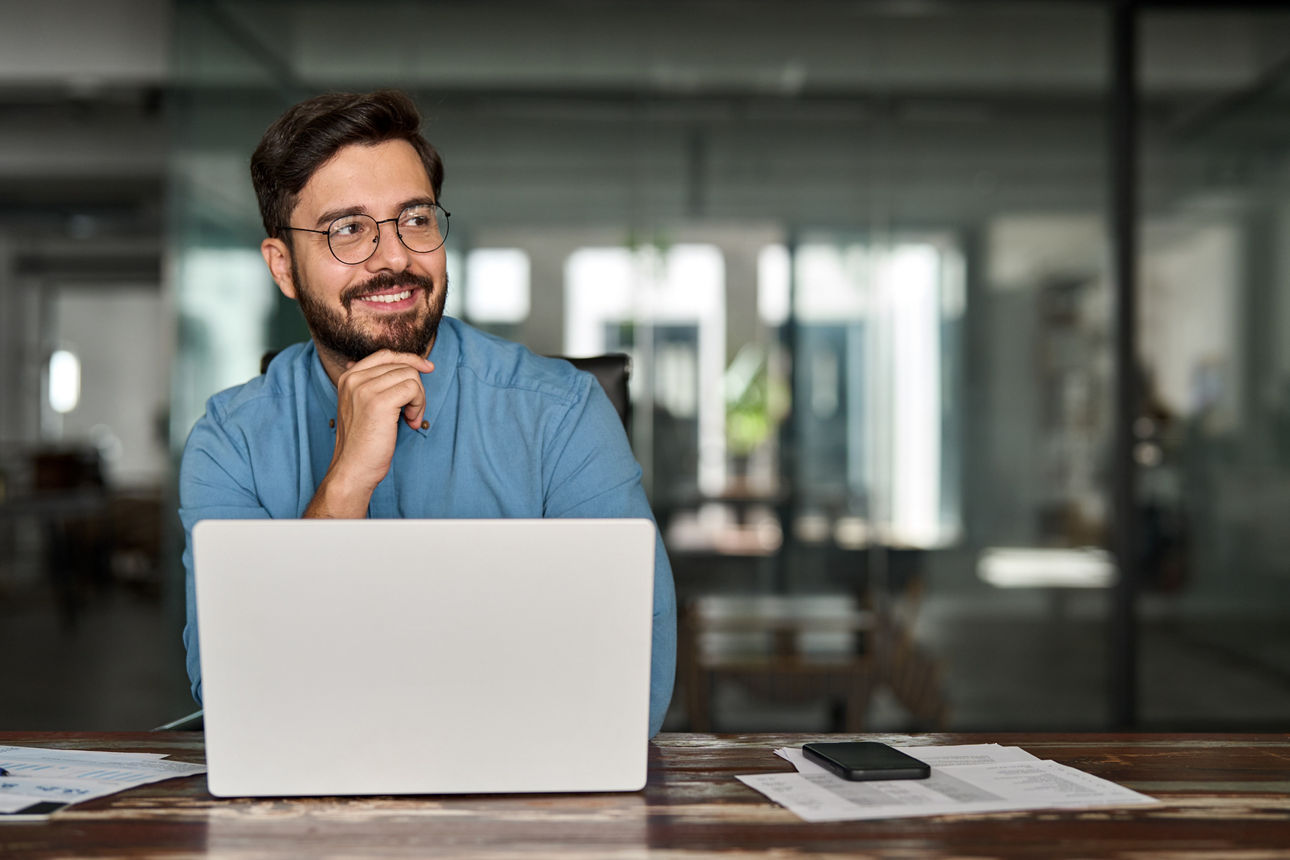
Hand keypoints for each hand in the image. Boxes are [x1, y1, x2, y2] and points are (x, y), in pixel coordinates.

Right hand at [304, 350, 433, 517]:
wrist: (353, 468)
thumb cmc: (363, 443)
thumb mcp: (364, 407)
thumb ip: (376, 386)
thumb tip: (405, 366)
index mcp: (348, 378)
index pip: (385, 354)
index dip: (410, 359)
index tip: (427, 369)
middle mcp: (354, 379)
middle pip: (402, 365)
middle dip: (416, 387)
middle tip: (414, 412)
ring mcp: (365, 389)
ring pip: (410, 376)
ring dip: (419, 399)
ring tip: (410, 419)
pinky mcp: (378, 402)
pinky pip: (413, 389)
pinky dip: (419, 406)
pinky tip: (410, 422)